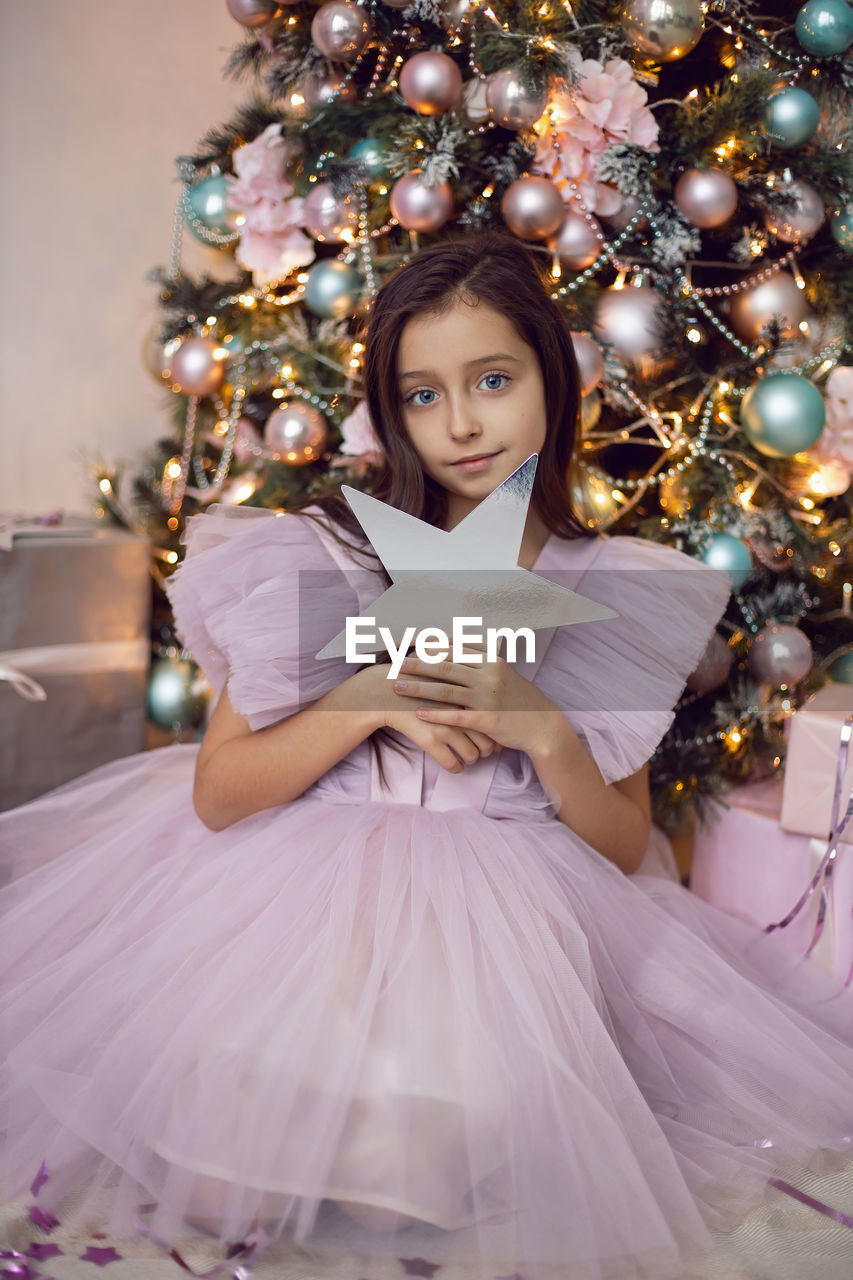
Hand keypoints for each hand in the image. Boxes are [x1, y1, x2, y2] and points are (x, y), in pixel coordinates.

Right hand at [344, 659, 502, 773]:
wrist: (388, 690)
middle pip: (487, 741)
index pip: (492, 722)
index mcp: (468, 695)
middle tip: (483, 751)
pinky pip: (452, 764)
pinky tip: (454, 765)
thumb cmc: (419, 682)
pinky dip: (456, 768)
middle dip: (487, 751)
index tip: (493, 739)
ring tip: (467, 756)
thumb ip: (466, 689)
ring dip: (471, 760)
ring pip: (472, 755)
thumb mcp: (447, 678)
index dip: (494, 734)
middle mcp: (461, 711)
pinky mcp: (431, 740)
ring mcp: (446, 726)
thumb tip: (486, 704)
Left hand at [391, 646, 563, 757]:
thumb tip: (452, 647)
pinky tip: (418, 714)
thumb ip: (479, 661)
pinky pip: (457, 716)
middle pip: (445, 666)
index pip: (453, 647)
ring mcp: (489, 697)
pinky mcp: (488, 720)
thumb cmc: (518, 699)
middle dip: (416, 664)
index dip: (427, 646)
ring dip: (419, 688)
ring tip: (397, 687)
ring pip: (446, 690)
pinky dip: (436, 715)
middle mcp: (490, 675)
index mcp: (492, 660)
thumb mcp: (502, 674)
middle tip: (394, 664)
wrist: (542, 726)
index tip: (405, 645)